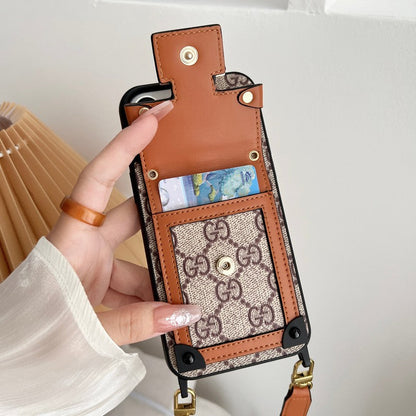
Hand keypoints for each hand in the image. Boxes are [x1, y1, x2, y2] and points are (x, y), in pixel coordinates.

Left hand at [47, 101, 200, 344]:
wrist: (11, 363)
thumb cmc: (32, 336)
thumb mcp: (85, 329)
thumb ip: (137, 322)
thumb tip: (183, 312)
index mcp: (71, 241)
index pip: (98, 178)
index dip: (125, 146)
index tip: (152, 120)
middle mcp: (83, 246)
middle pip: (128, 214)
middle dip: (160, 210)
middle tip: (190, 196)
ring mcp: (93, 265)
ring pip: (136, 256)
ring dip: (158, 272)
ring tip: (186, 282)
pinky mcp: (99, 283)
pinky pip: (133, 282)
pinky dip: (151, 295)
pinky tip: (168, 309)